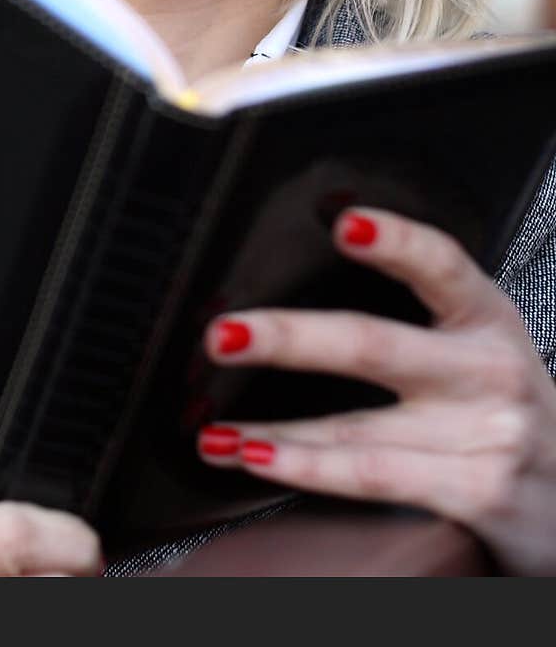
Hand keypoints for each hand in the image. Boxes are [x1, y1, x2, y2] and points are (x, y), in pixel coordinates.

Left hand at [197, 207, 555, 575]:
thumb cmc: (504, 409)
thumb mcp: (479, 345)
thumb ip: (416, 315)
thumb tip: (312, 269)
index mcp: (486, 317)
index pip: (442, 263)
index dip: (396, 240)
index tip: (345, 224)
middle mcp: (488, 370)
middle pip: (374, 346)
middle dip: (290, 339)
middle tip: (223, 335)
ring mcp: (484, 435)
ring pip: (357, 427)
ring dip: (272, 430)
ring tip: (213, 428)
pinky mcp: (475, 492)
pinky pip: (372, 477)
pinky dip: (305, 469)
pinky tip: (259, 461)